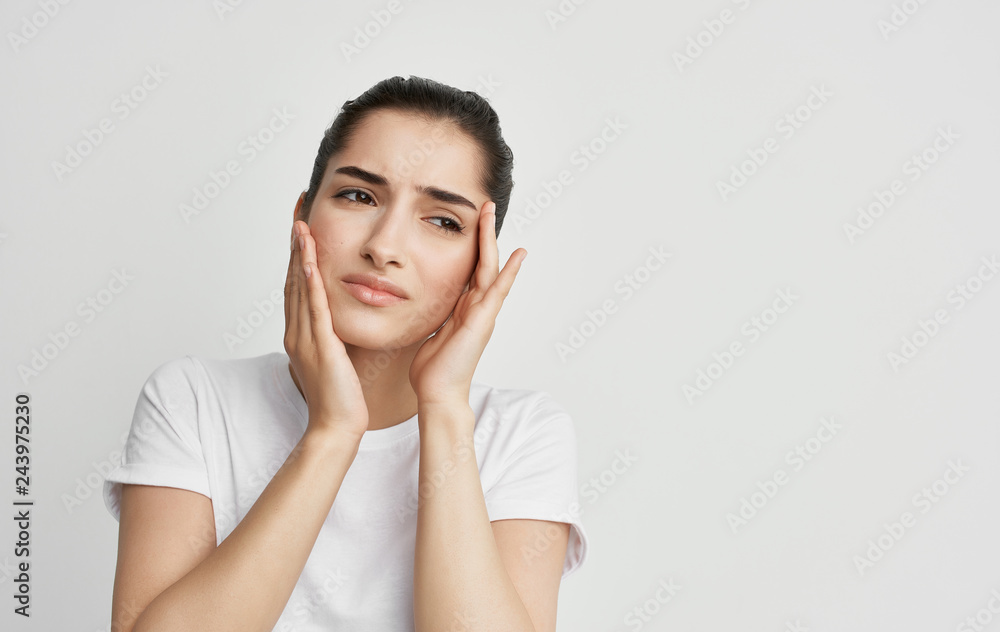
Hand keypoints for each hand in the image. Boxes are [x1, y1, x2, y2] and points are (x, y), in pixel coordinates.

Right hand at [284, 218, 368, 440]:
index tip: (303, 224)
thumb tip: (344, 318)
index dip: (300, 253)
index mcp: (302, 332)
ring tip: (301, 223)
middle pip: (294, 278)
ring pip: (300, 288)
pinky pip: (314, 308)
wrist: (336, 426)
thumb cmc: (341, 396)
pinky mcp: (319, 346)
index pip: (299, 284)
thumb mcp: (338, 356)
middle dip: (296, 244)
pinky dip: (310, 282)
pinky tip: (311, 260)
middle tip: (298, 210)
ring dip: (300, 254)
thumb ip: (336, 335)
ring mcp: (305, 338)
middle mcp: (298, 331)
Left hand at [408, 201, 526, 406]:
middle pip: (484, 261)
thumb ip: (430, 315)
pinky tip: (518, 254)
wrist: (438, 393)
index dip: (473, 244)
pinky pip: (498, 291)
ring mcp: (483, 313)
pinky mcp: (482, 321)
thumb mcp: (428, 331)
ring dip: (492, 239)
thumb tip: (417, 301)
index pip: (470, 268)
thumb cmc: (431, 369)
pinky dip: (510, 272)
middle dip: (484, 232)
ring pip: (490, 268)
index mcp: (463, 308)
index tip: (471, 220)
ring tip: (492, 212)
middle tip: (486, 205)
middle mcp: (476, 307)